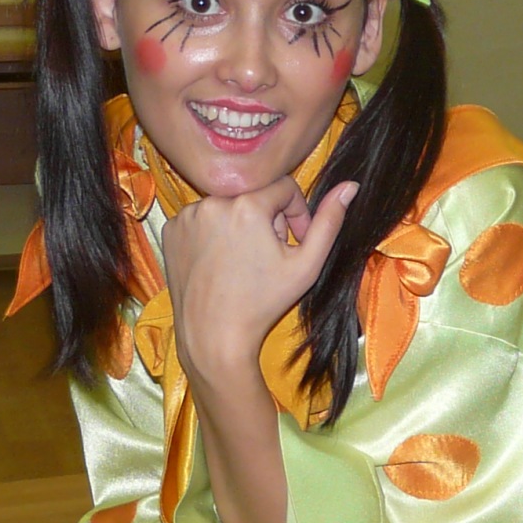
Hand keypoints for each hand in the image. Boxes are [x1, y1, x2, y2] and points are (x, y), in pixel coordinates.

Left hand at [161, 177, 358, 381]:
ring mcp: (187, 215)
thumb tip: (351, 186)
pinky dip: (213, 233)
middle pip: (254, 196)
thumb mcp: (307, 265)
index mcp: (248, 204)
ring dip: (240, 225)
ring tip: (242, 261)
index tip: (295, 241)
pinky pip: (201, 218)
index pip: (284, 187)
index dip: (296, 213)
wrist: (214, 336)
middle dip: (267, 221)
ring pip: (227, 205)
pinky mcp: (171, 229)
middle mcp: (213, 201)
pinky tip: (218, 262)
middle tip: (268, 257)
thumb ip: (330, 221)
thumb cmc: (264, 303)